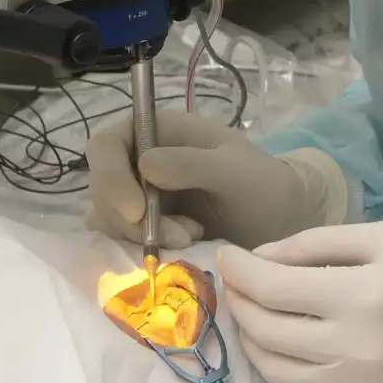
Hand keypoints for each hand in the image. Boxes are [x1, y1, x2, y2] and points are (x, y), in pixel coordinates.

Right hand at [84, 110, 347, 251]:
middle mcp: (140, 160)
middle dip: (130, 219)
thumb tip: (145, 164)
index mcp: (157, 132)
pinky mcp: (145, 229)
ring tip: (191, 239)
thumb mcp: (235, 170)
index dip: (109, 177)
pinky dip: (144, 250)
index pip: (105, 145)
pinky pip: (122, 242)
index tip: (135, 212)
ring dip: (140, 238)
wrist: (281, 220)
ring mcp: (140, 196)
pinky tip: (184, 249)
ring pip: (109, 220)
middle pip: (101, 189)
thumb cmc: (263, 184)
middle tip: (180, 236)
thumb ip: (192, 164)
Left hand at [217, 221, 382, 382]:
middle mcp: (353, 345)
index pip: (273, 286)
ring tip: (248, 315)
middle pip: (266, 329)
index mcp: (360, 294)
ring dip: (250, 340)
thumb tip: (263, 258)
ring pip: (276, 370)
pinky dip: (277, 374)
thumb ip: (320, 243)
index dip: (238, 270)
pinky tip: (275, 351)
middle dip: (238, 302)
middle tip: (231, 283)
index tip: (221, 255)